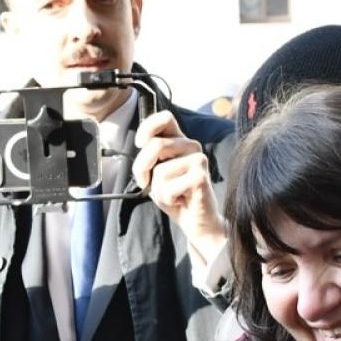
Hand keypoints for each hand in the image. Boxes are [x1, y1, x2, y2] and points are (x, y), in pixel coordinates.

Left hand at [132, 111, 225, 265]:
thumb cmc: (175, 197)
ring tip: (173, 195)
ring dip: (159, 190)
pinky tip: (181, 200)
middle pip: (156, 145)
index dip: (148, 127)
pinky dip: (169, 199)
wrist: (196, 222)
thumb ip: (149, 159)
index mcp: (178, 140)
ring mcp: (198, 159)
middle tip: (144, 183)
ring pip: (161, 171)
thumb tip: (143, 147)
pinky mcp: (201, 176)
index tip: (139, 143)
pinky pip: (169, 187)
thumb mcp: (155, 175)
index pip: (165, 118)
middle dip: (142, 167)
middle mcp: (190, 145)